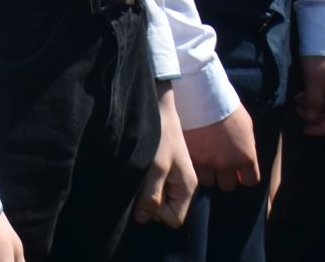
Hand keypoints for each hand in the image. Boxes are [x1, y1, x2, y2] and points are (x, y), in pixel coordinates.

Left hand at [134, 85, 195, 227]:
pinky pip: (153, 186)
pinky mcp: (162, 168)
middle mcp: (182, 184)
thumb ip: (151, 195)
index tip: (145, 193)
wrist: (156, 106)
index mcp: (187, 187)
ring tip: (138, 172)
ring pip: (157, 198)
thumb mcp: (155, 166)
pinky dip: (143, 182)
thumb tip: (143, 219)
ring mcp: (172, 177)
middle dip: (150, 202)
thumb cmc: (158, 135)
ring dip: (144, 191)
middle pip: (165, 211)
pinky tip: (137, 168)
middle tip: (139, 181)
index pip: (174, 219)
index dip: (157, 213)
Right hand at [183, 105, 258, 192]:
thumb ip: (246, 146)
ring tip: (204, 160)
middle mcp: (226, 164)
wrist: (201, 95)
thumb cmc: (226, 107)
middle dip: (224, 176)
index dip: (245, 176)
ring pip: (208, 182)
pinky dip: (194, 166)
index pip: (250, 181)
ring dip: (207, 173)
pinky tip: (193, 155)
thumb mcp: (246, 126)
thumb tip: (244, 159)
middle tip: (219, 165)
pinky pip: (193, 171)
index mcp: (245, 157)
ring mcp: (206, 162)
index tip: (240, 172)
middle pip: (228, 186)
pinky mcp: (189, 157)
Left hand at [292, 55, 324, 136]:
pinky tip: (304, 95)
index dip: (320, 129)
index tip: (305, 129)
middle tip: (297, 111)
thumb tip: (309, 119)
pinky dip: (316, 100)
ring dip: (314, 109)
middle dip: (315, 118)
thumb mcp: (314, 80)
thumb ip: (313, 101)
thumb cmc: (322, 57)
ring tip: (298, 103)